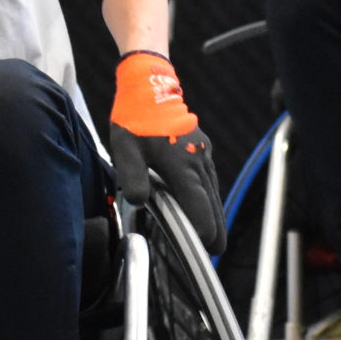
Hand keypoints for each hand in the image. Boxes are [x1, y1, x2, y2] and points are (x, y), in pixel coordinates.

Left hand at [110, 51, 225, 253]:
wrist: (151, 86)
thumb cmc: (136, 119)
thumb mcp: (125, 149)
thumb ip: (132, 176)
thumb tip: (137, 201)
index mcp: (182, 165)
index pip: (198, 204)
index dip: (203, 228)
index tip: (205, 248)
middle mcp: (199, 162)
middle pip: (212, 203)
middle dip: (215, 228)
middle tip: (216, 253)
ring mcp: (204, 155)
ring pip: (214, 191)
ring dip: (216, 215)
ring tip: (215, 239)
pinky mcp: (203, 150)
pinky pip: (211, 180)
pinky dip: (211, 198)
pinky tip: (208, 208)